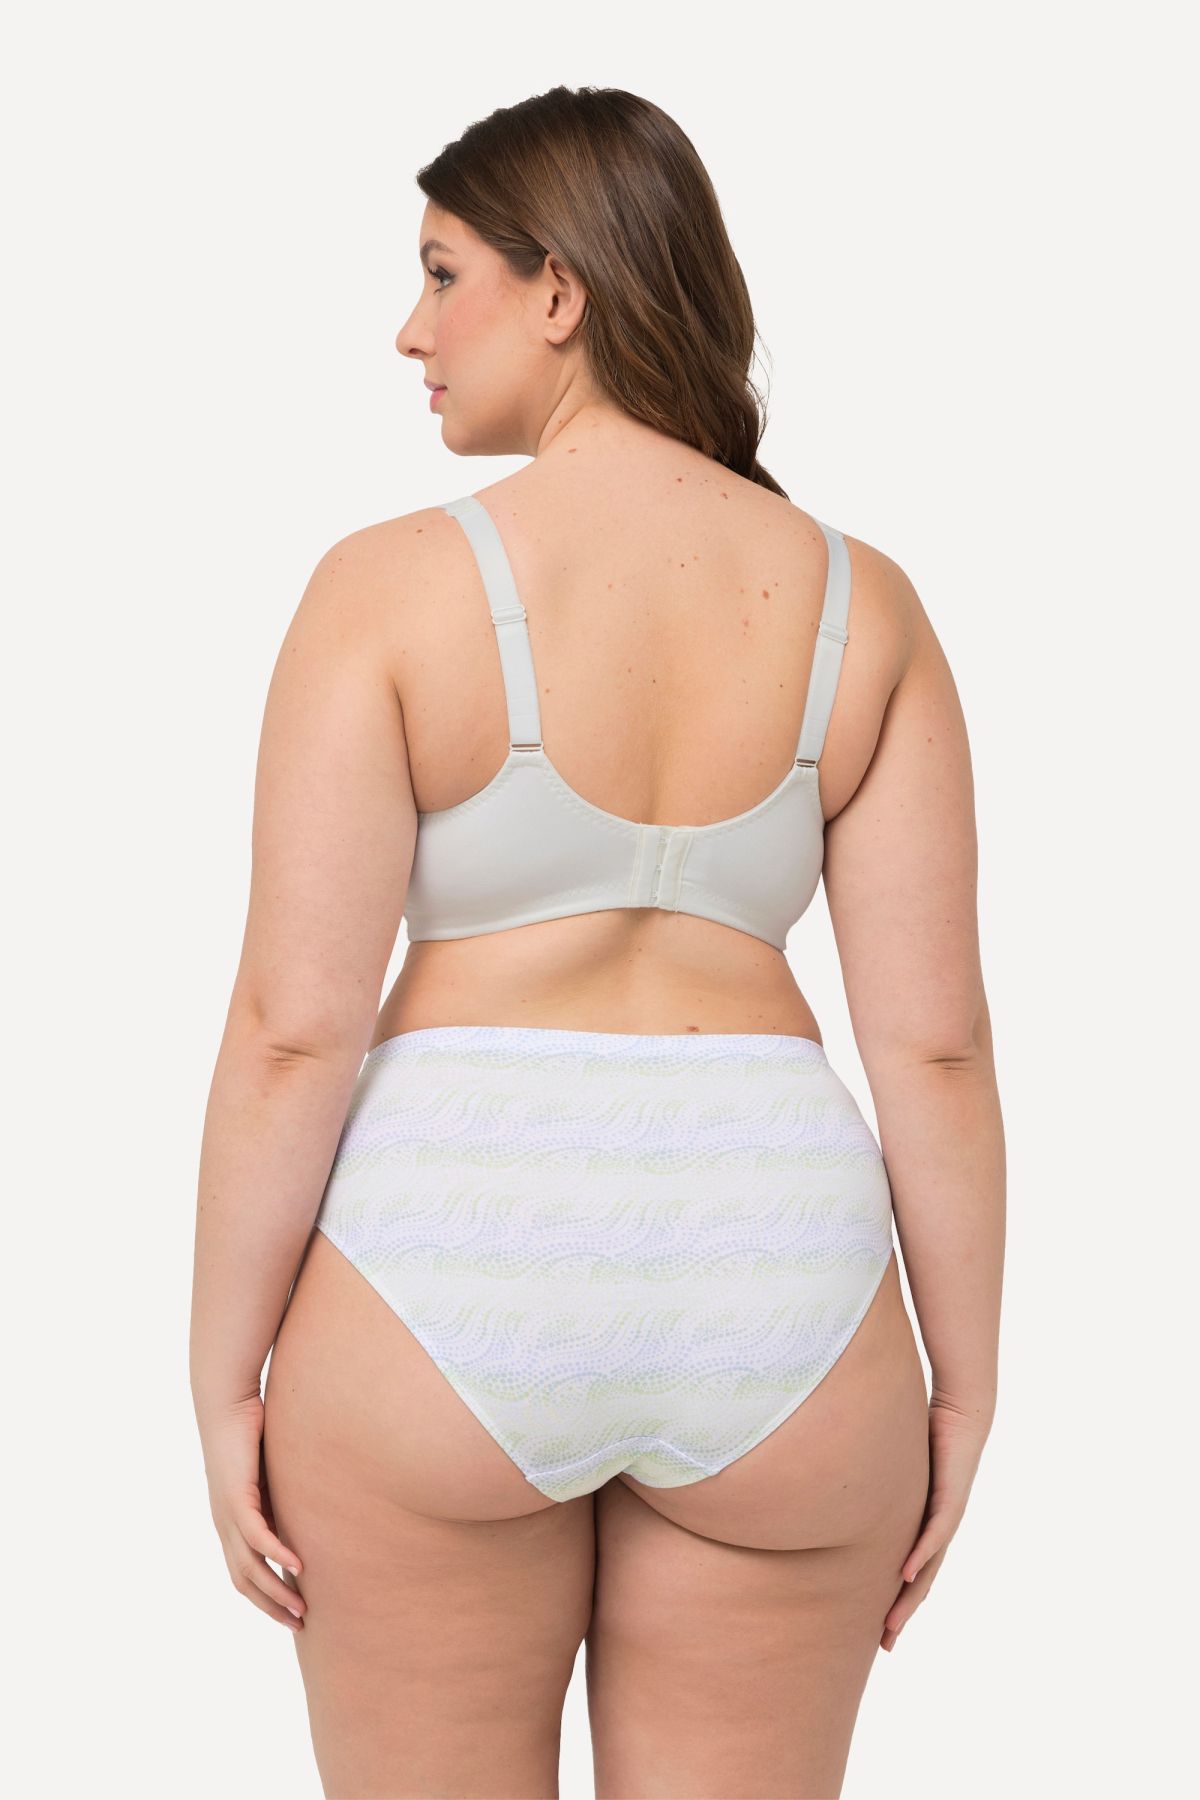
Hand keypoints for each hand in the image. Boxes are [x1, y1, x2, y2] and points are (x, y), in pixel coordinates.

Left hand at [198, 1393, 306, 1633]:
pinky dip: (276, 1554)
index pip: (245, 1574)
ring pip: (249, 1566)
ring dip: (276, 1591)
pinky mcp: (236, 1496)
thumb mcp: (271, 1473)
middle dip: (272, 1606)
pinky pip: (256, 1535)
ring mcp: (227, 1513)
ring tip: (302, 1608)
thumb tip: (309, 1508)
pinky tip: (296, 1567)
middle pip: (244, 1580)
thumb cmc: (249, 1431)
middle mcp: (224, 1525)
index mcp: (230, 1523)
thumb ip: (282, 1496)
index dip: (266, 1598)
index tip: (292, 1614)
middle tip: (300, 1624)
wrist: (226, 1402)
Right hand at [880, 1393, 991, 1652]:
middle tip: (885, 1645)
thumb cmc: (924, 1433)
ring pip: (928, 1567)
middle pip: (919, 1582)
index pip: (907, 1571)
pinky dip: (922, 1555)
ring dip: (910, 1597)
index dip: (893, 1600)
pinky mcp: (951, 1498)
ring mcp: (945, 1516)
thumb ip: (868, 1482)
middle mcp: (936, 1529)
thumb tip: (833, 1484)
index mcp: (921, 1525)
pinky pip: (936, 1532)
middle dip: (902, 1613)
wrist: (963, 1412)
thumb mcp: (889, 1466)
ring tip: (893, 1622)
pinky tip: (907, 1574)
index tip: (878, 1629)